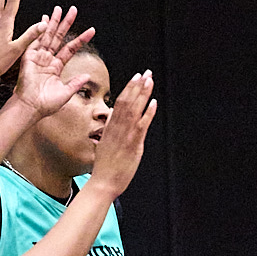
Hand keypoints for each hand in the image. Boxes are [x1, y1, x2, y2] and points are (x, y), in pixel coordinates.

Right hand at [11, 6, 97, 116]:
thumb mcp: (66, 93)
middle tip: (73, 9)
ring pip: (48, 36)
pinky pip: (35, 41)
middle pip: (59, 37)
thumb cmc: (46, 104)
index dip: (81, 39)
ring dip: (54, 22)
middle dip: (65, 23)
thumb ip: (76, 83)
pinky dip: (40, 30)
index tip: (91, 30)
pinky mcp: (29, 57)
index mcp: (56, 67)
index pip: (70, 49)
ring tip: (59, 9)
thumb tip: (87, 75)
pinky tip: (44, 20)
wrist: (31, 108)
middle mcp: (48, 59)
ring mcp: (38, 57)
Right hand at [88, 71, 157, 195]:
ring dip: (143, 94)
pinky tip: (154, 103)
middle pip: (127, 101)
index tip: (136, 77)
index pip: (120, 102)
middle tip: (146, 72)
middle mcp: (117, 128)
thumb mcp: (104, 144)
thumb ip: (110, 131)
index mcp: (110, 127)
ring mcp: (125, 135)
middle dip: (137, 85)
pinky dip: (148, 113)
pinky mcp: (133, 145)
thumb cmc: (104, 168)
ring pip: (134, 109)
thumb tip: (112, 120)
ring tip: (149, 80)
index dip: (129, 88)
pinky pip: (142, 125)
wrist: (103, 183)